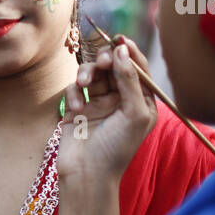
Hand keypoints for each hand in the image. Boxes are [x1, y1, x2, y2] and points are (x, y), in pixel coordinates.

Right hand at [57, 35, 156, 182]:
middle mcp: (120, 99)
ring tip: (83, 84)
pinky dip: (74, 94)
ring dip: (87, 74)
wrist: (87, 174)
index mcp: (141, 101)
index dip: (130, 52)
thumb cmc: (117, 148)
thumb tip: (122, 50)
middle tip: (102, 61)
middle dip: (106, 60)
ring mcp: (98, 103)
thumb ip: (130, 80)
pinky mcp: (78, 108)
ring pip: (92, 73)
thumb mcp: (134, 113)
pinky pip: (74, 88)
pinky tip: (76, 109)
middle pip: (113, 66)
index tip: (120, 39)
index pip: (138, 69)